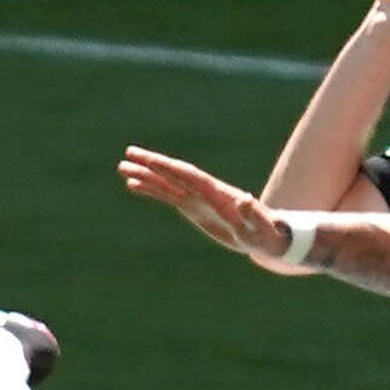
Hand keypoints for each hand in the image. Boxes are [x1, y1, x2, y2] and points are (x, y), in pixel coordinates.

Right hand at [118, 146, 297, 268]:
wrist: (267, 236)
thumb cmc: (266, 234)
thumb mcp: (260, 228)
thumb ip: (253, 216)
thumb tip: (246, 200)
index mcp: (218, 193)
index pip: (191, 176)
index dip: (171, 168)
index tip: (151, 160)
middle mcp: (205, 191)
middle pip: (175, 173)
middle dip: (152, 164)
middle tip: (128, 153)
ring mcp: (198, 198)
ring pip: (168, 183)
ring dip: (146, 175)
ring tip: (122, 167)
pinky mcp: (194, 207)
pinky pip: (169, 196)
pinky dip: (152, 190)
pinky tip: (134, 185)